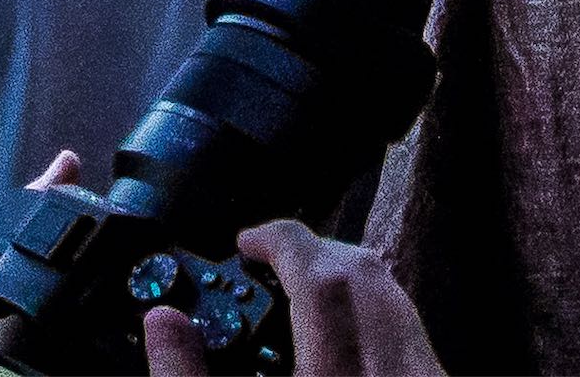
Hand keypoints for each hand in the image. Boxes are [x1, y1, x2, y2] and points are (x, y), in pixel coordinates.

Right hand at [143, 222, 441, 376]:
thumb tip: (164, 321)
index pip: (319, 280)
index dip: (280, 241)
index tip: (249, 242)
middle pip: (366, 273)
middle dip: (315, 250)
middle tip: (271, 262)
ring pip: (396, 298)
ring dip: (348, 278)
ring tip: (301, 293)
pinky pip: (416, 333)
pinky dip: (377, 316)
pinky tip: (346, 338)